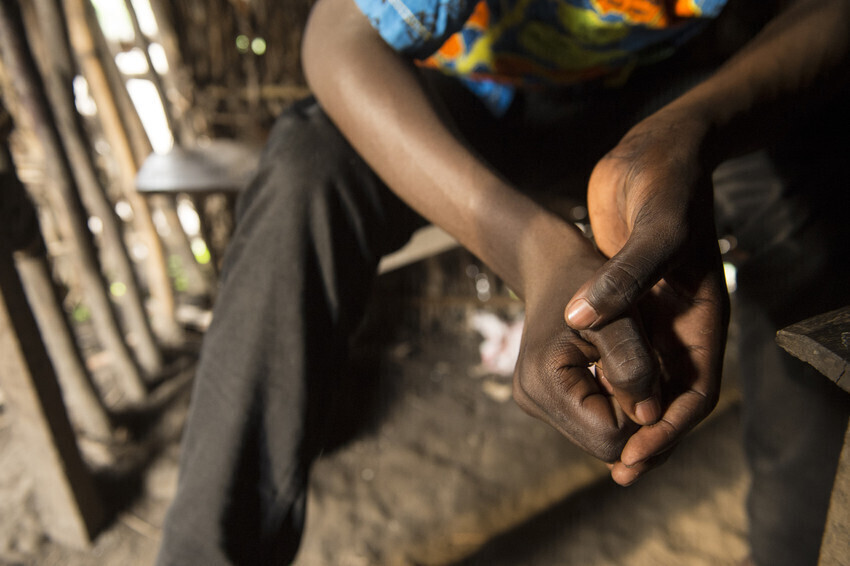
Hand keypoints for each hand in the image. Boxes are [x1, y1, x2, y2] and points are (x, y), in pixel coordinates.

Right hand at [512, 224, 659, 462]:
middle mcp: (531, 400)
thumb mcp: (620, 314)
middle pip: (604, 444)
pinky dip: (616, 403)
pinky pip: (592, 421)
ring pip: (601, 437)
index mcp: (543, 382)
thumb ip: (633, 366)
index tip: (658, 376)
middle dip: (637, 417)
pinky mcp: (545, 399)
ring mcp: (535, 402)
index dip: (644, 416)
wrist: (553, 263)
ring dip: (628, 409)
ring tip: (634, 366)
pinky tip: (621, 373)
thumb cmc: (588, 278)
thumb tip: (649, 418)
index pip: (610, 436)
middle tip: (652, 372)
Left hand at [565, 109, 729, 484]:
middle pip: (669, 396)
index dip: (669, 429)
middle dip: (645, 435)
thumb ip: (626, 275)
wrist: (653, 147)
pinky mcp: (626, 300)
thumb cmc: (668, 180)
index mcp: (702, 314)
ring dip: (623, 413)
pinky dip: (606, 381)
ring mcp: (654, 312)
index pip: (695, 391)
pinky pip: (620, 353)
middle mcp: (681, 321)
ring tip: (595, 447)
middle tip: (615, 471)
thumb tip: (581, 320)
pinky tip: (581, 398)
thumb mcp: (655, 226)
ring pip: (643, 380)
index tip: (633, 457)